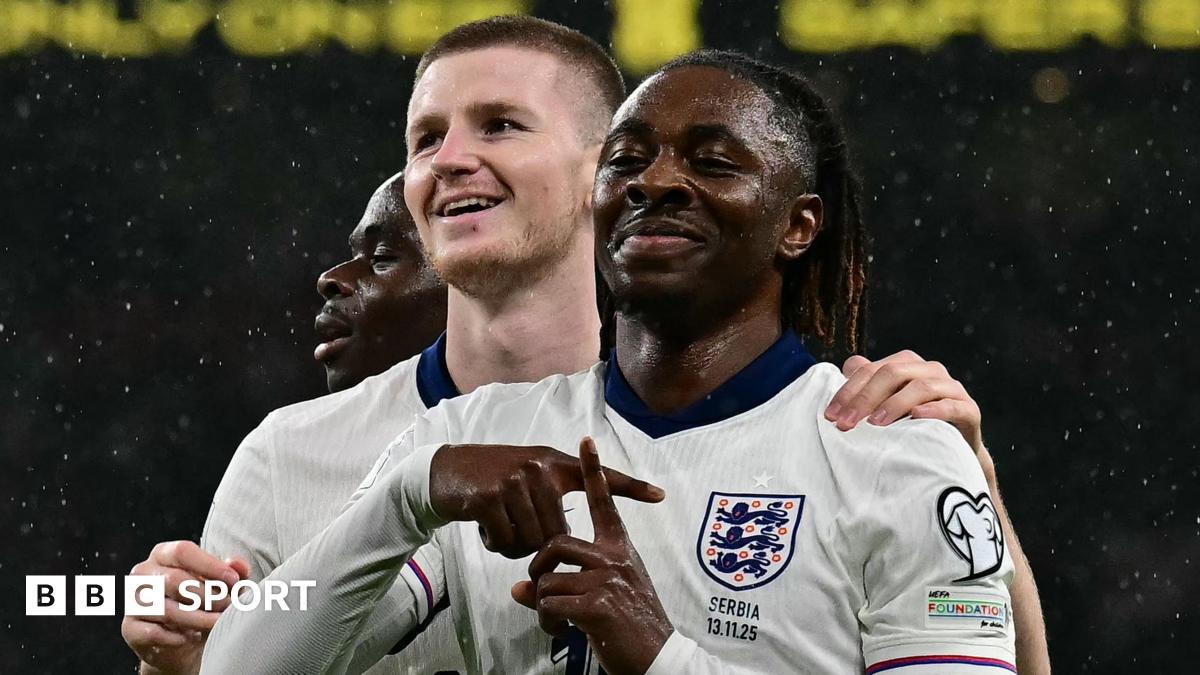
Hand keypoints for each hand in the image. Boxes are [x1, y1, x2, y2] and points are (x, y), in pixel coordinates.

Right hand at [120, 541, 249, 674]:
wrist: (186, 640)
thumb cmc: (205, 601)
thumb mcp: (222, 584)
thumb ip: (232, 572)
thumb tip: (238, 565)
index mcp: (164, 554)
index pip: (182, 551)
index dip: (210, 565)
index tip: (233, 580)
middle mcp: (143, 573)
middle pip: (175, 580)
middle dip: (208, 596)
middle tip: (229, 606)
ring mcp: (133, 600)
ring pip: (166, 609)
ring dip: (198, 618)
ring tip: (217, 622)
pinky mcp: (130, 627)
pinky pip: (153, 633)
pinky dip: (177, 637)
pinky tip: (191, 637)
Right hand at [429, 439, 664, 559]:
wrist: (445, 472)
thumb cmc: (492, 480)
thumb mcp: (528, 475)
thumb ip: (553, 493)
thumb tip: (572, 534)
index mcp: (554, 464)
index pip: (599, 477)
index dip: (631, 487)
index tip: (661, 495)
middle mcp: (539, 468)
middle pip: (557, 533)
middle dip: (537, 543)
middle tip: (514, 527)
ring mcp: (514, 482)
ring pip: (532, 542)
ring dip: (514, 545)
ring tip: (501, 525)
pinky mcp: (490, 498)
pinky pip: (507, 543)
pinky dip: (495, 544)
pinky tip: (485, 526)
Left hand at [511, 439, 672, 674]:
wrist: (657, 659)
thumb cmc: (632, 627)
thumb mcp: (606, 597)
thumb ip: (568, 584)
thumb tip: (521, 588)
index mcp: (620, 550)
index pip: (606, 502)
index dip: (594, 471)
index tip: (586, 441)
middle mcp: (614, 558)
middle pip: (555, 543)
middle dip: (538, 568)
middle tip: (544, 593)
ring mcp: (606, 580)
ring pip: (547, 580)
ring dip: (543, 606)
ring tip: (558, 622)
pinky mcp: (597, 606)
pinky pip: (550, 605)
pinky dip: (548, 623)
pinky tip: (563, 633)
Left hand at [824, 350, 983, 452]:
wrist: (951, 451)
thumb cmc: (911, 426)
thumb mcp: (884, 406)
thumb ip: (867, 386)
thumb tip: (845, 367)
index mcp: (905, 364)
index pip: (870, 370)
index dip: (848, 391)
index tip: (830, 416)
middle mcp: (929, 370)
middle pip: (892, 373)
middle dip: (865, 398)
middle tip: (847, 423)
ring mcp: (951, 388)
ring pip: (921, 386)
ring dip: (895, 404)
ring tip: (875, 423)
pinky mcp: (968, 409)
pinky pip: (951, 405)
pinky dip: (933, 409)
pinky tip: (916, 417)